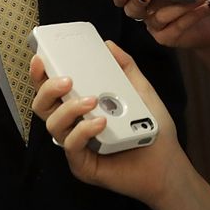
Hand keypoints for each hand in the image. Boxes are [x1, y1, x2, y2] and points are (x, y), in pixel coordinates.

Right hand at [29, 41, 187, 208]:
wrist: (168, 162)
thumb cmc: (153, 128)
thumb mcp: (140, 90)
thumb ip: (125, 67)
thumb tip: (108, 45)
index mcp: (81, 106)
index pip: (53, 90)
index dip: (41, 75)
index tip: (41, 59)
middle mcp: (73, 125)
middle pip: (43, 106)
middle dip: (48, 89)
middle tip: (67, 80)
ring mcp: (76, 146)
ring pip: (53, 125)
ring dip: (69, 109)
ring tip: (93, 101)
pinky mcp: (82, 165)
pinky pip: (71, 146)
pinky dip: (83, 131)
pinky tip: (101, 123)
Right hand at [113, 0, 209, 50]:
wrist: (209, 22)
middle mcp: (146, 14)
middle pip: (133, 10)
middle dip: (138, 1)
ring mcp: (154, 28)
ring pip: (160, 16)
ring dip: (181, 6)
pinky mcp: (166, 38)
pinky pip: (176, 26)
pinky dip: (192, 15)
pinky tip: (204, 6)